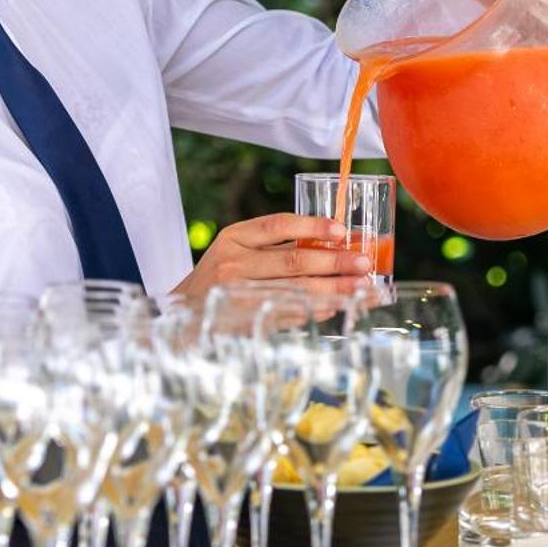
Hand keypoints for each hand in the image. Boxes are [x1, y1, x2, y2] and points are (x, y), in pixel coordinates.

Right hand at [172, 213, 374, 296]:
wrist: (183, 316)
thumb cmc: (219, 277)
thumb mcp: (236, 250)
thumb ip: (273, 246)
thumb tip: (332, 245)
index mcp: (233, 238)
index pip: (277, 225)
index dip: (311, 226)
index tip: (341, 231)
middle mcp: (233, 264)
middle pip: (293, 261)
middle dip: (334, 263)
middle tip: (364, 264)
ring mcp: (239, 295)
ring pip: (296, 291)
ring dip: (333, 291)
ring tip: (361, 289)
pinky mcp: (246, 321)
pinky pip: (289, 314)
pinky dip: (315, 311)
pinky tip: (337, 308)